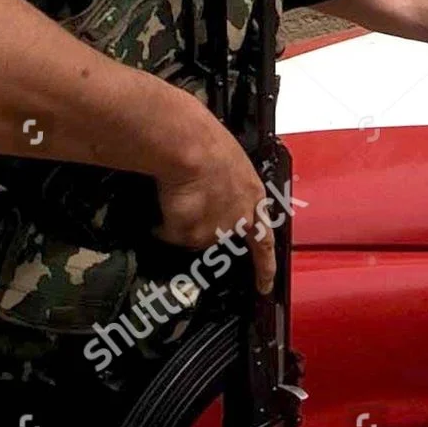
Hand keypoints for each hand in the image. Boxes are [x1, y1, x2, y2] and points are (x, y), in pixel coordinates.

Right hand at [153, 114, 274, 293]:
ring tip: (175, 192)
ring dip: (183, 220)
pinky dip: (162, 224)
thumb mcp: (229, 161)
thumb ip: (226, 184)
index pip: (264, 239)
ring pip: (193, 236)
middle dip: (206, 228)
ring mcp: (217, 230)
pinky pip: (169, 233)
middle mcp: (240, 219)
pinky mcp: (192, 235)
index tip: (265, 286)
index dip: (265, 266)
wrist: (190, 147)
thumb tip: (210, 188)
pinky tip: (162, 202)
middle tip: (193, 212)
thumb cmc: (208, 140)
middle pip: (221, 236)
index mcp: (253, 196)